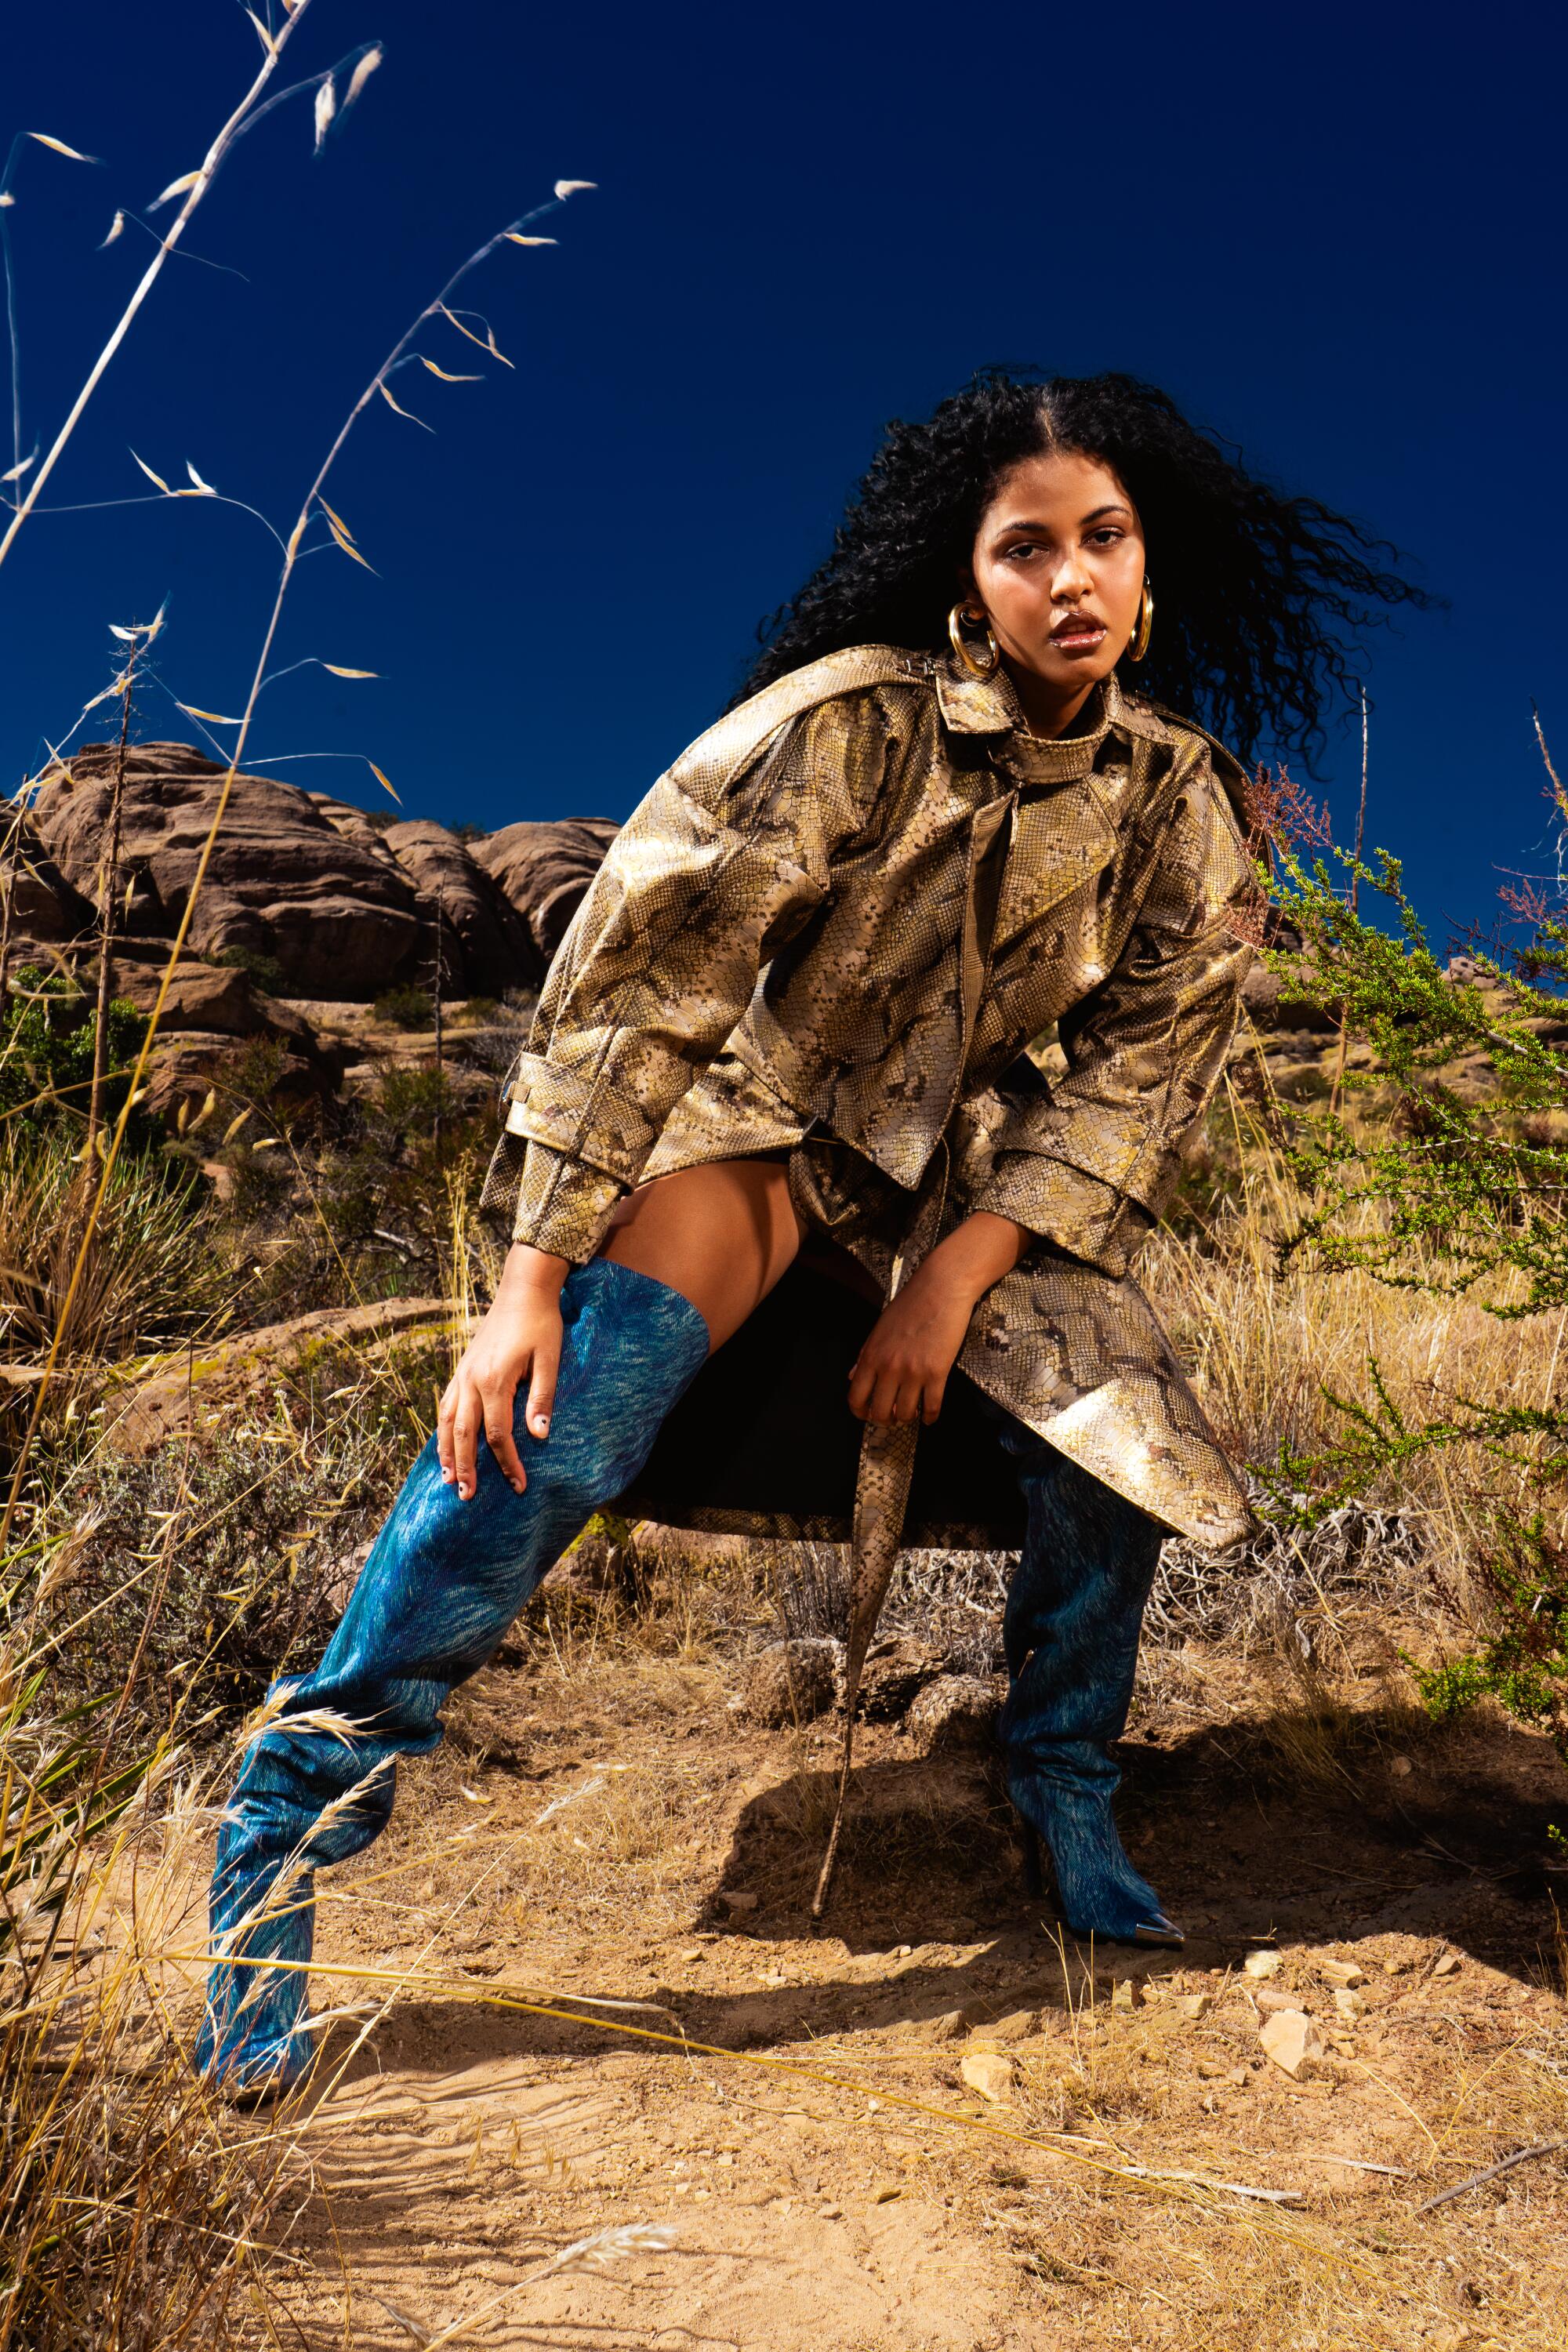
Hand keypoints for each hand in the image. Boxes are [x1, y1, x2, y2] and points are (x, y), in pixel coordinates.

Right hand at [437, 1243, 568, 1499]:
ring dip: (446, 1451)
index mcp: (494, 1380)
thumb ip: (541, 1398)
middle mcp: (471, 1380)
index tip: (519, 1486)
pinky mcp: (462, 1368)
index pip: (497, 1433)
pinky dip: (443, 1428)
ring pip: (448, 1421)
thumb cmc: (541, 1324)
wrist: (523, 1290)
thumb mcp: (549, 1359)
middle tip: (467, 1496)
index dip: (507, 1463)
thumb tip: (538, 1437)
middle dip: (465, 1467)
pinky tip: (446, 1443)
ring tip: (447, 1479)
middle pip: (464, 1433)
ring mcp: (462, 1373)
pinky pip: (446, 1405)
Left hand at [847, 1212, 1029, 1426]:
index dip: (860, 1412)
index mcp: (870, 1356)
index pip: (856, 1397)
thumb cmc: (910, 1304)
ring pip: (904, 1414)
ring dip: (907, 1419)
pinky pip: (931, 1407)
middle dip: (883, 1420)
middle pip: (878, 1412)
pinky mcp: (937, 1373)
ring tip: (911, 1414)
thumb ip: (865, 1355)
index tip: (867, 1415)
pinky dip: (930, 1417)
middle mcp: (888, 1368)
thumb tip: (853, 1376)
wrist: (941, 1289)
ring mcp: (912, 1372)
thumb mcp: (880, 1329)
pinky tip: (930, 1417)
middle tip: (891, 1417)